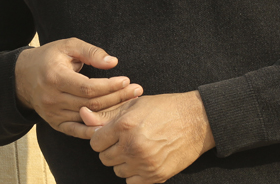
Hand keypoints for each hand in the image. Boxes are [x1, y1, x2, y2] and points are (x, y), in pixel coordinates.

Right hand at [15, 38, 141, 136]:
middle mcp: (52, 98)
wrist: (23, 77)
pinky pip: (77, 131)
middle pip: (90, 103)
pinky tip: (111, 125)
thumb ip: (91, 52)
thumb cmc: (49, 57)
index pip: (87, 87)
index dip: (109, 86)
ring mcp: (53, 114)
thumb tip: (113, 62)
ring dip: (110, 112)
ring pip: (87, 117)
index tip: (127, 80)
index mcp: (55, 77)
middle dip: (116, 98)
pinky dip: (94, 130)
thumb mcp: (68, 46)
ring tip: (130, 104)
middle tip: (136, 91)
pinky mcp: (55, 124)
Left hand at [80, 92, 215, 182]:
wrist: (197, 121)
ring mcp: (144, 163)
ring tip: (138, 147)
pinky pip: (131, 182)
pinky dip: (135, 174)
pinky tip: (145, 160)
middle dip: (111, 149)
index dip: (101, 137)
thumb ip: (107, 114)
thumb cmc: (165, 108)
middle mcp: (132, 146)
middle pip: (104, 157)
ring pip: (117, 170)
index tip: (111, 134)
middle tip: (127, 139)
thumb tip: (82, 115)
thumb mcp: (135, 104)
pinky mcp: (155, 176)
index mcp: (124, 125)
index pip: (95, 142)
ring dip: (123, 162)